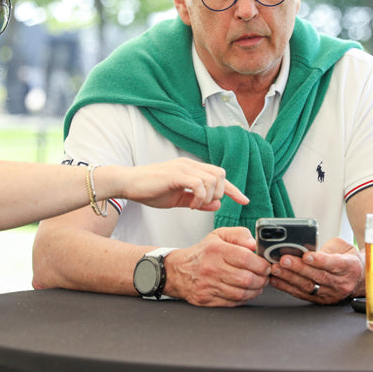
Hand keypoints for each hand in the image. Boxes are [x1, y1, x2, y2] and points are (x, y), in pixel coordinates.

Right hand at [108, 159, 248, 210]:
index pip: (220, 176)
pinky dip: (200, 197)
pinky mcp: (176, 173)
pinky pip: (198, 183)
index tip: (245, 201)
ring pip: (212, 178)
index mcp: (192, 169)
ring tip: (196, 206)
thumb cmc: (150, 190)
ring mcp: (183, 168)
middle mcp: (190, 165)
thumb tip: (218, 204)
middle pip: (221, 174)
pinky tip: (191, 205)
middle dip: (220, 192)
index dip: (234, 190)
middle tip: (205, 205)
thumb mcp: (178, 199)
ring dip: (209, 196)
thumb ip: (198, 201)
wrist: (128, 183)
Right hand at [164, 228, 269, 306]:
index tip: (266, 265)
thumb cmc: (203, 252)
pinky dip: (244, 298)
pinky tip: (247, 291)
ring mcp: (208, 286)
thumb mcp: (219, 235)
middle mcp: (211, 268)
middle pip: (246, 279)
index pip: (246, 258)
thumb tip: (255, 244)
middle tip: (265, 276)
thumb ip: (239, 234)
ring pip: (241, 293)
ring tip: (258, 284)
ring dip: (255, 290)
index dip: (261, 264)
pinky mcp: (207, 300)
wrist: (178, 271)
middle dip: (262, 279)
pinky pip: (233, 302)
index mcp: (216, 250)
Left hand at [269, 236, 362, 303]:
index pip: (334, 264)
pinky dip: (287, 287)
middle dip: (298, 268)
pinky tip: (277, 280)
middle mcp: (341, 283)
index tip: (306, 256)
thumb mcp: (343, 247)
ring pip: (308, 286)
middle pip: (318, 276)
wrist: (357, 278)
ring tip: (277, 269)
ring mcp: (331, 294)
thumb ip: (327, 248)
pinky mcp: (321, 300)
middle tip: (284, 260)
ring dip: (290, 278)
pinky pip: (302, 294)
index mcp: (350, 267)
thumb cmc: (348, 259)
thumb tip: (306, 248)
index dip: (320, 260)